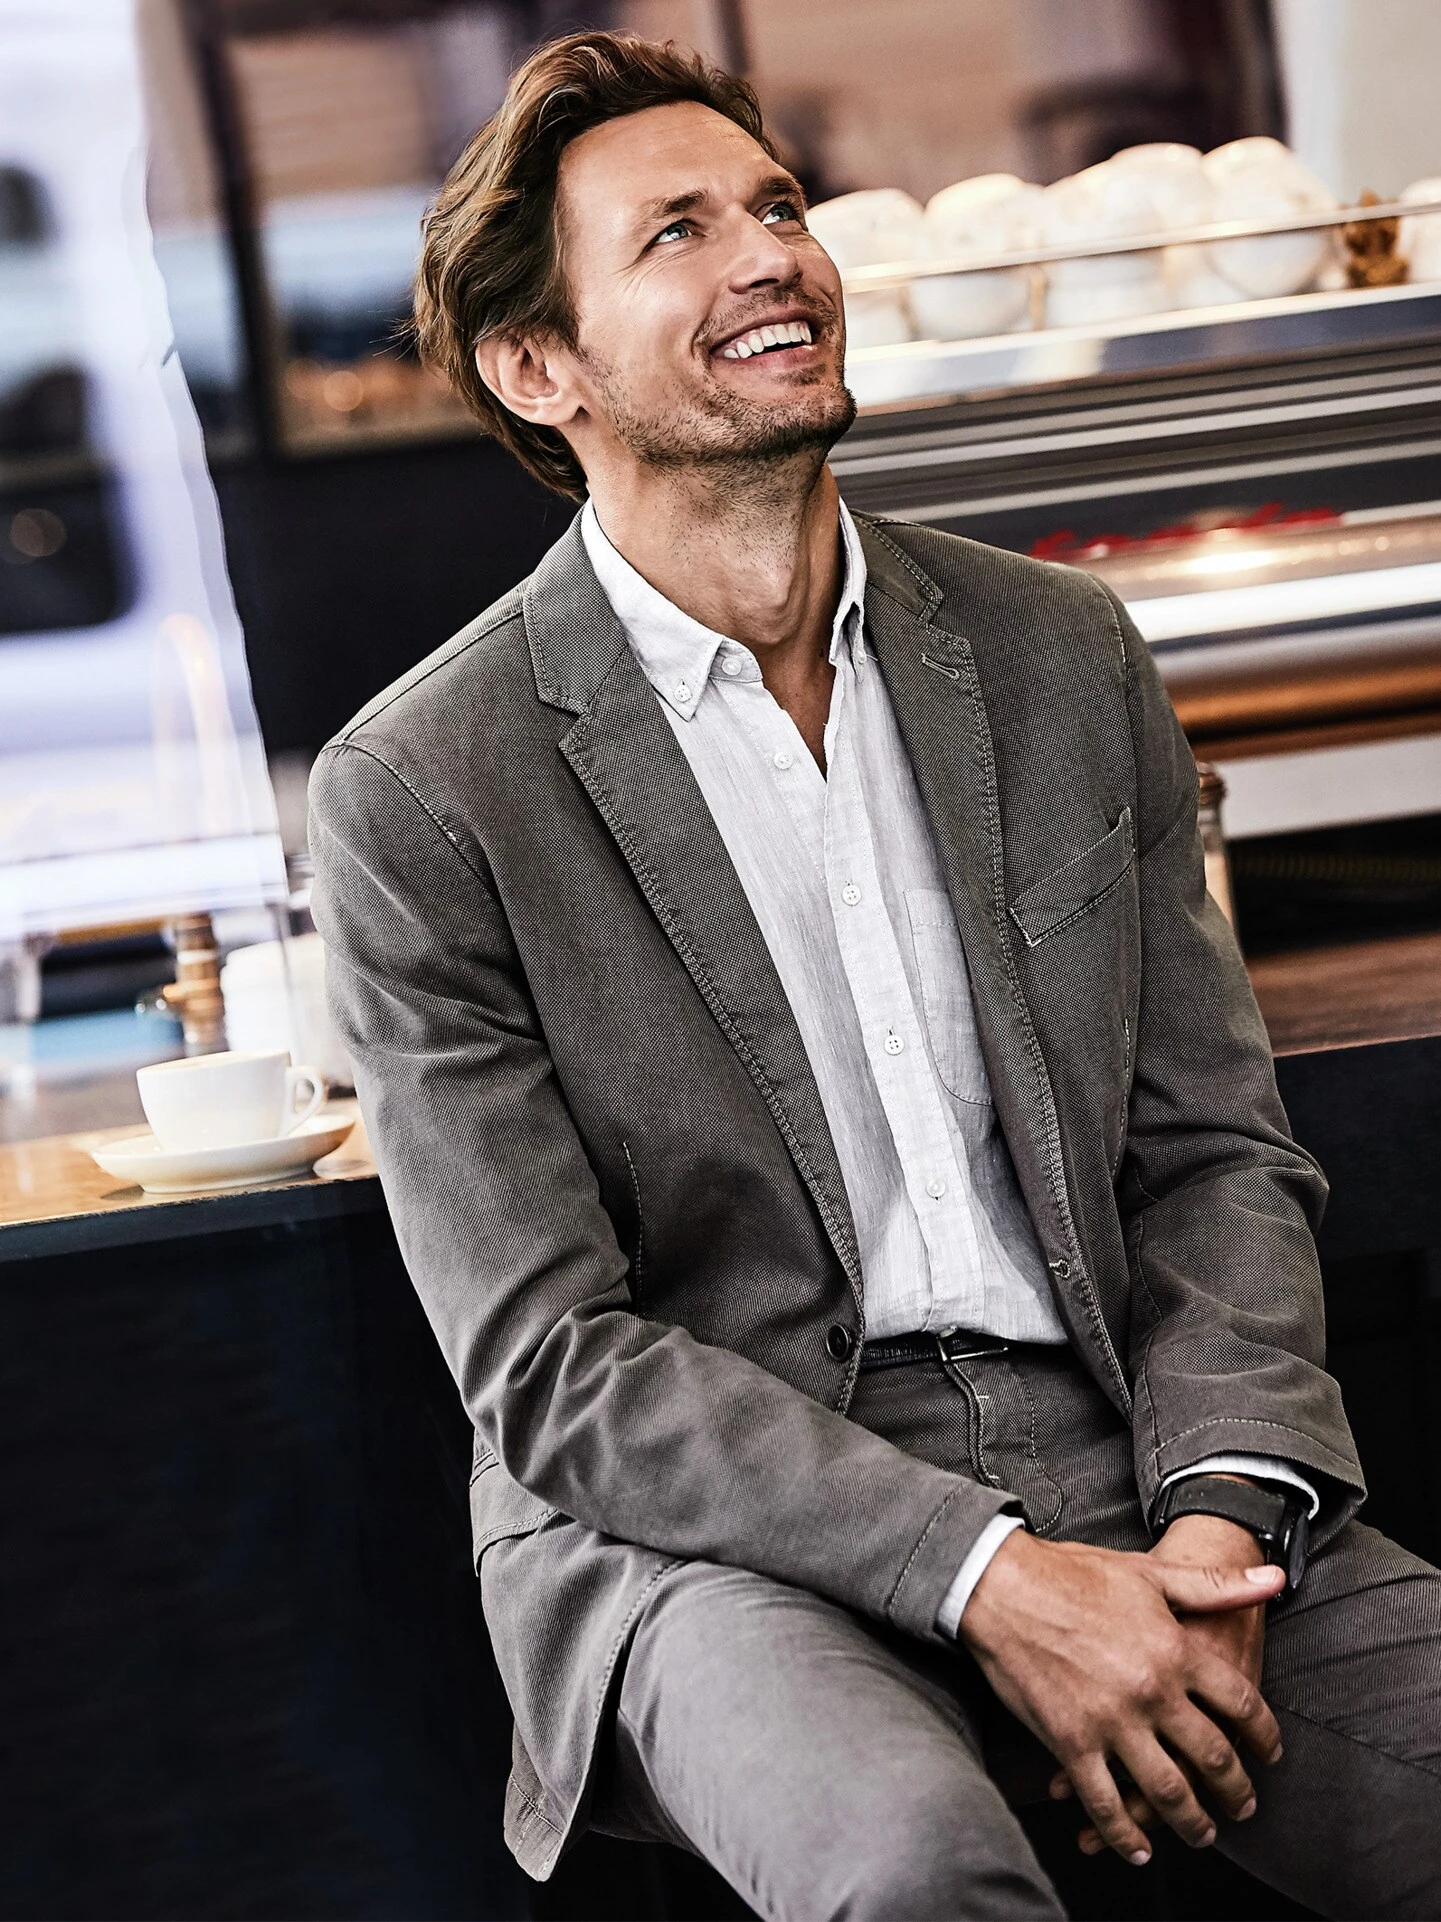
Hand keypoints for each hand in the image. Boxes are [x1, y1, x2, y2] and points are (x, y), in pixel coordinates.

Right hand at [1057, 1513, 1269, 1854]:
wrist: (1003, 1586)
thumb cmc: (1074, 1574)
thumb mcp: (1149, 1572)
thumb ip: (1215, 1583)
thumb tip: (1274, 1579)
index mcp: (1176, 1649)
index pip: (1242, 1705)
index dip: (1265, 1736)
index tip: (1269, 1753)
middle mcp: (1151, 1692)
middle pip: (1213, 1758)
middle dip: (1236, 1791)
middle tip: (1243, 1806)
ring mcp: (1111, 1722)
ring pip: (1168, 1792)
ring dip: (1192, 1823)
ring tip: (1202, 1834)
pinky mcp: (1070, 1742)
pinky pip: (1105, 1803)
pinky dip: (1124, 1835)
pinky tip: (1137, 1847)